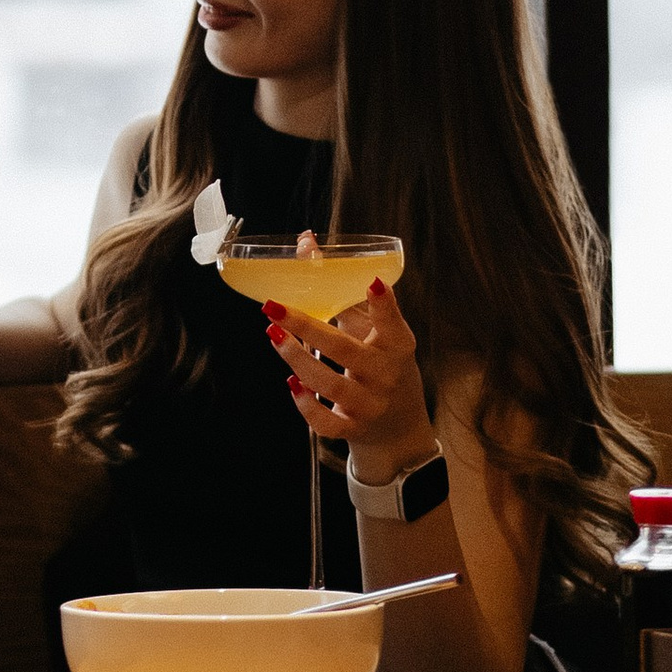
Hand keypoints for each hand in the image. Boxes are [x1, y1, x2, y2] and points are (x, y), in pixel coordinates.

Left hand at [264, 261, 435, 484]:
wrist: (398, 424)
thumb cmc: (379, 361)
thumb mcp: (374, 328)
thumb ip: (345, 290)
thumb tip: (305, 242)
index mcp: (397, 346)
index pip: (393, 324)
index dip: (384, 305)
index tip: (371, 282)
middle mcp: (386, 376)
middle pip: (347, 353)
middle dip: (308, 328)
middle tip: (274, 307)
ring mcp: (370, 406)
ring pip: (332, 386)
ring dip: (298, 361)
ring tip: (273, 336)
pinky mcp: (353, 429)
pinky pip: (327, 423)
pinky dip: (307, 406)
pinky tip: (291, 382)